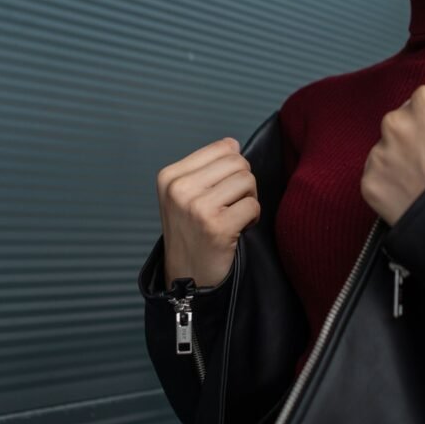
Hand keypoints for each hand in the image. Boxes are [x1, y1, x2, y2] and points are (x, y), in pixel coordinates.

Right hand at [156, 136, 259, 289]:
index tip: (221, 190)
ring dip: (249, 199)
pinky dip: (253, 218)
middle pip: (238, 162)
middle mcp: (180, 189)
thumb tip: (234, 144)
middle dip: (243, 183)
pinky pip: (253, 205)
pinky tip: (238, 229)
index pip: (223, 147)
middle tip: (231, 205)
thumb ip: (207, 168)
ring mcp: (197, 208)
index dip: (233, 168)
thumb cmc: (191, 234)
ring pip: (248, 180)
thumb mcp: (184, 196)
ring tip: (233, 216)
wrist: (186, 279)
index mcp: (170, 176)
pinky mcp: (217, 227)